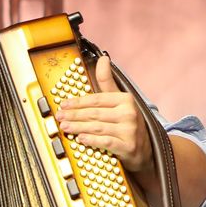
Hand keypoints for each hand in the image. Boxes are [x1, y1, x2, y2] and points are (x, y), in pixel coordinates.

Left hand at [55, 55, 152, 174]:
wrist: (145, 148)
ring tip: (64, 127)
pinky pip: (106, 142)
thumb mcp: (120, 100)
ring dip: (78, 127)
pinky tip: (80, 139)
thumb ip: (107, 81)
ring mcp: (129, 130)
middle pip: (94, 113)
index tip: (63, 104)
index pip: (96, 99)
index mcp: (125, 99)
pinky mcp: (128, 146)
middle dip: (74, 115)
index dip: (78, 102)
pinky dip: (92, 140)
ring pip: (97, 127)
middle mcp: (128, 113)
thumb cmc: (127, 122)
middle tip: (59, 117)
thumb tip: (103, 58)